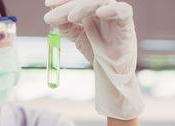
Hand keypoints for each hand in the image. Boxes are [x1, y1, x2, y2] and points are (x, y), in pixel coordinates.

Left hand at [44, 0, 143, 119]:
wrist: (110, 70)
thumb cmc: (96, 50)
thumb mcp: (77, 37)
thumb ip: (66, 27)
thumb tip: (50, 16)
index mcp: (90, 8)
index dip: (62, 0)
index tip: (47, 5)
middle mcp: (102, 7)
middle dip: (67, 6)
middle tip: (51, 18)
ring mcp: (114, 13)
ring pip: (100, 1)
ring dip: (83, 7)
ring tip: (70, 17)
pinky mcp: (127, 23)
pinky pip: (123, 10)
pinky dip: (111, 9)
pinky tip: (99, 13)